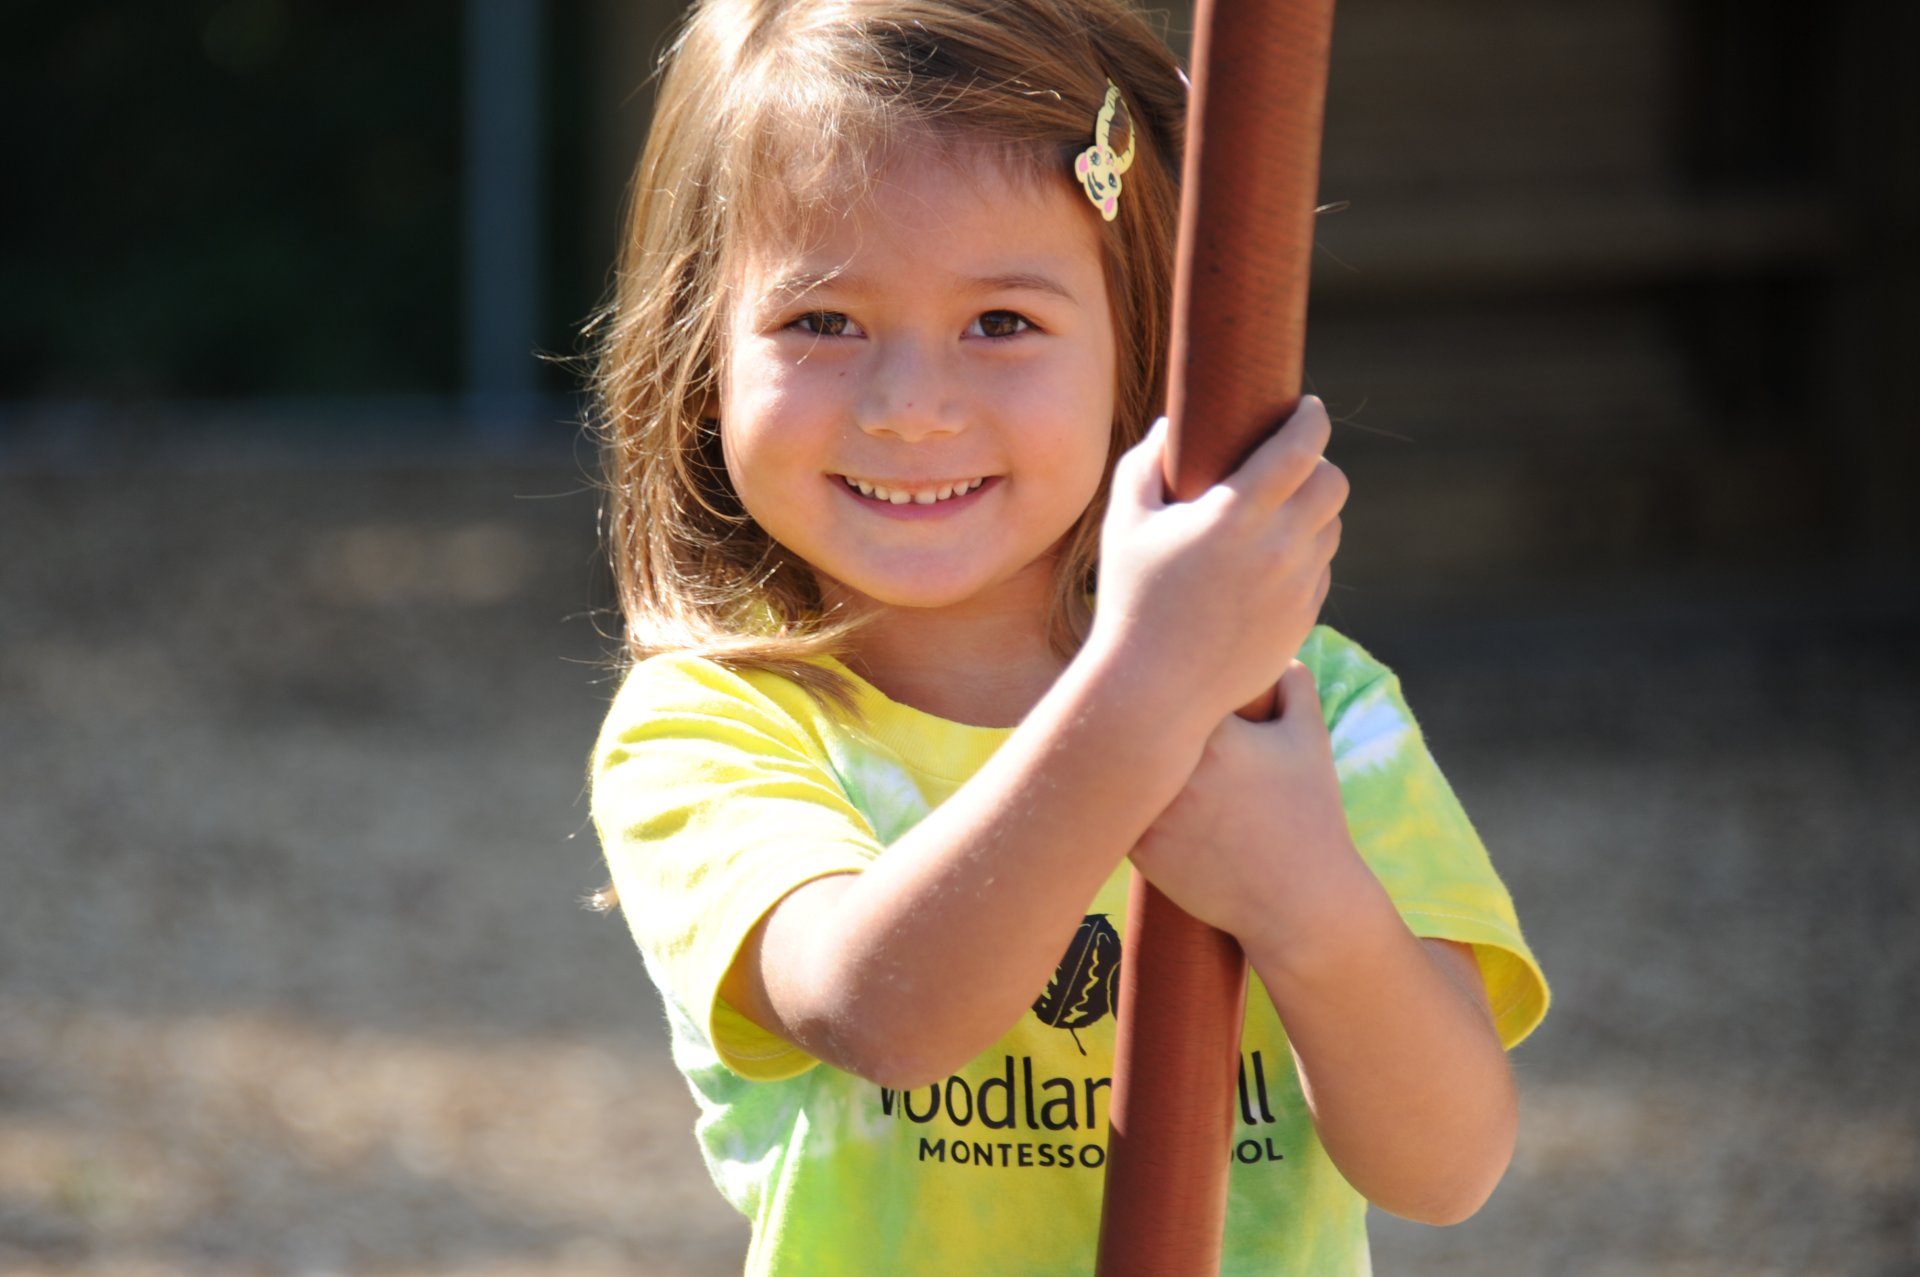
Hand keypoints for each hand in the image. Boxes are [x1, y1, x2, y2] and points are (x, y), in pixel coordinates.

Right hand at [1088, 397, 1346, 725]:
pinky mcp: (1302, 620)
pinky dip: (1304, 556)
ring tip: (1282, 511)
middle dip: (1319, 464)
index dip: (1312, 419)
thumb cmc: (1131, 601)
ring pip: (1332, 528)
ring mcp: (1296, 588)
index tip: (1308, 408)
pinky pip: (1318, 572)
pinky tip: (1273, 560)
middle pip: (1333, 484)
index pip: (1301, 447)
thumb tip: (1169, 427)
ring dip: (1314, 511)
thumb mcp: (1124, 525)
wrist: (1154, 691)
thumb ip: (1143, 465)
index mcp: (1236, 515)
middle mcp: (1278, 548)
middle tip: (1293, 462)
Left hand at [1127, 662, 1368, 951]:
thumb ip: (1293, 684)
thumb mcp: (1311, 741)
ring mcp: (1155, 814)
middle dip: (1117, 709)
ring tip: (1092, 737)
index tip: (1147, 672)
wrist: (1302, 902)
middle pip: (1124, 722)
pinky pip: (1109, 814)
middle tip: (1102, 696)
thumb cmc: (1310, 815)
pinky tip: (1110, 791)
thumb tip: (1270, 652)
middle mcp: (1177, 770)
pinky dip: (1110, 803)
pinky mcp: (1142, 852)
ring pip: (1109, 770)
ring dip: (1107, 757)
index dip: (1151, 675)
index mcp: (1214, 733)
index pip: (1160, 683)